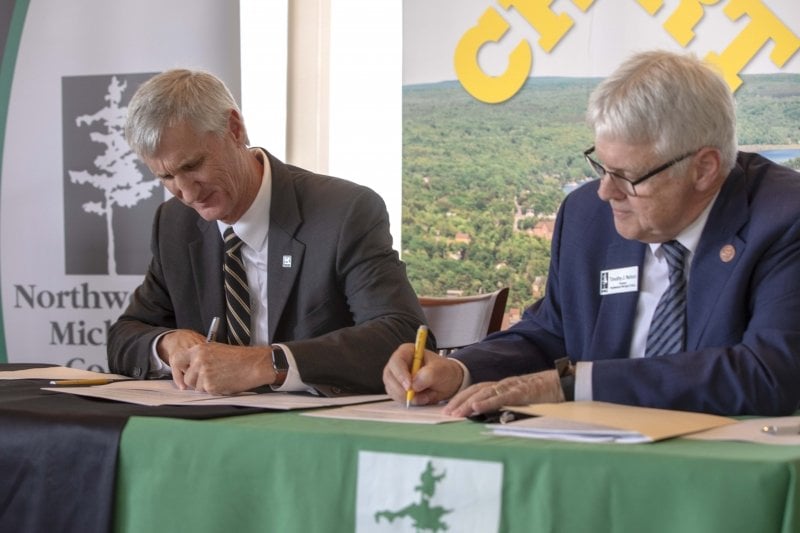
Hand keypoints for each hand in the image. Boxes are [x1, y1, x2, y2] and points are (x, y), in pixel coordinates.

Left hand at [158, 330, 272, 393]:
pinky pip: (207, 392)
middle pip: (188, 378)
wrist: (253, 364)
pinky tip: (225, 382)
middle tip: (211, 377)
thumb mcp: (216, 349)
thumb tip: (190, 368)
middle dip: (197, 381)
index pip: (178, 360)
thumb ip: (201, 357)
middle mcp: (199, 361)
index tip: (185, 375)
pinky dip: (215, 390)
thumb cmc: (239, 357)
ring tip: (221, 378)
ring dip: (206, 386)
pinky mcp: (210, 386)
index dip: (180, 370)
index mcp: (199, 350)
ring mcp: (204, 374)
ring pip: (197, 387)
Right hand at [382, 343, 463, 405]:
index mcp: (408, 351)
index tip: (409, 386)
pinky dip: (408, 401)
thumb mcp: (441, 370)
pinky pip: (396, 397)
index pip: (397, 361)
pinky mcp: (396, 388)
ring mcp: (395, 376)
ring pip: (391, 389)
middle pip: (389, 376)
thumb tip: (414, 385)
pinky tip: (421, 398)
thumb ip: (428, 375)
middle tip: (415, 396)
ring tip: (425, 396)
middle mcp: (398, 363)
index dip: (400, 374)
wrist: (447, 381)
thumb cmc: (444, 371)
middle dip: (401, 390)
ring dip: (407, 397)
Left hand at [442, 369, 564, 417]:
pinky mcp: (522, 392)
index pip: (476, 390)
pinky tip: (476, 407)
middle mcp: (504, 384)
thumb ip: (508, 407)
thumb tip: (494, 420)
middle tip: (445, 414)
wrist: (564, 383)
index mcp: (502, 386)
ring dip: (468, 403)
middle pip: (475, 390)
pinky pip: (502, 397)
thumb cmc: (544, 394)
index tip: (448, 410)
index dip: (461, 399)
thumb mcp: (522, 401)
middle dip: (459, 401)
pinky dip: (487, 402)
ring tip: (456, 413)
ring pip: (485, 393)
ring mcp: (512, 387)